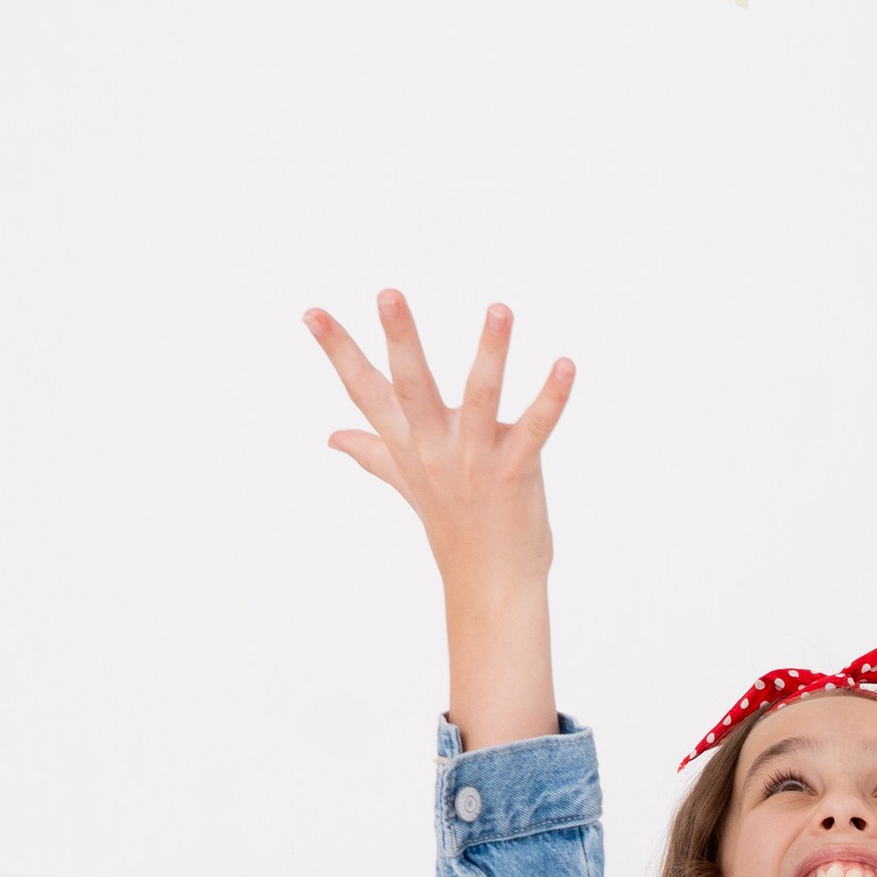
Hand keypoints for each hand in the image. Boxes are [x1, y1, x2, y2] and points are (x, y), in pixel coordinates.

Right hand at [303, 291, 573, 608]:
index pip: (363, 390)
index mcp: (407, 443)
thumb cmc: (452, 525)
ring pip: (481, 398)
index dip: (338, 351)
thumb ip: (373, 452)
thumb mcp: (407, 483)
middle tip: (388, 293)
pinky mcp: (515, 473)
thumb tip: (333, 437)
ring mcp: (474, 460)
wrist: (490, 582)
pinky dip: (551, 399)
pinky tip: (565, 366)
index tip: (311, 312)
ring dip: (491, 353)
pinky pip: (535, 429)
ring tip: (500, 310)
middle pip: (411, 387)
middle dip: (401, 340)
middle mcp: (434, 448)